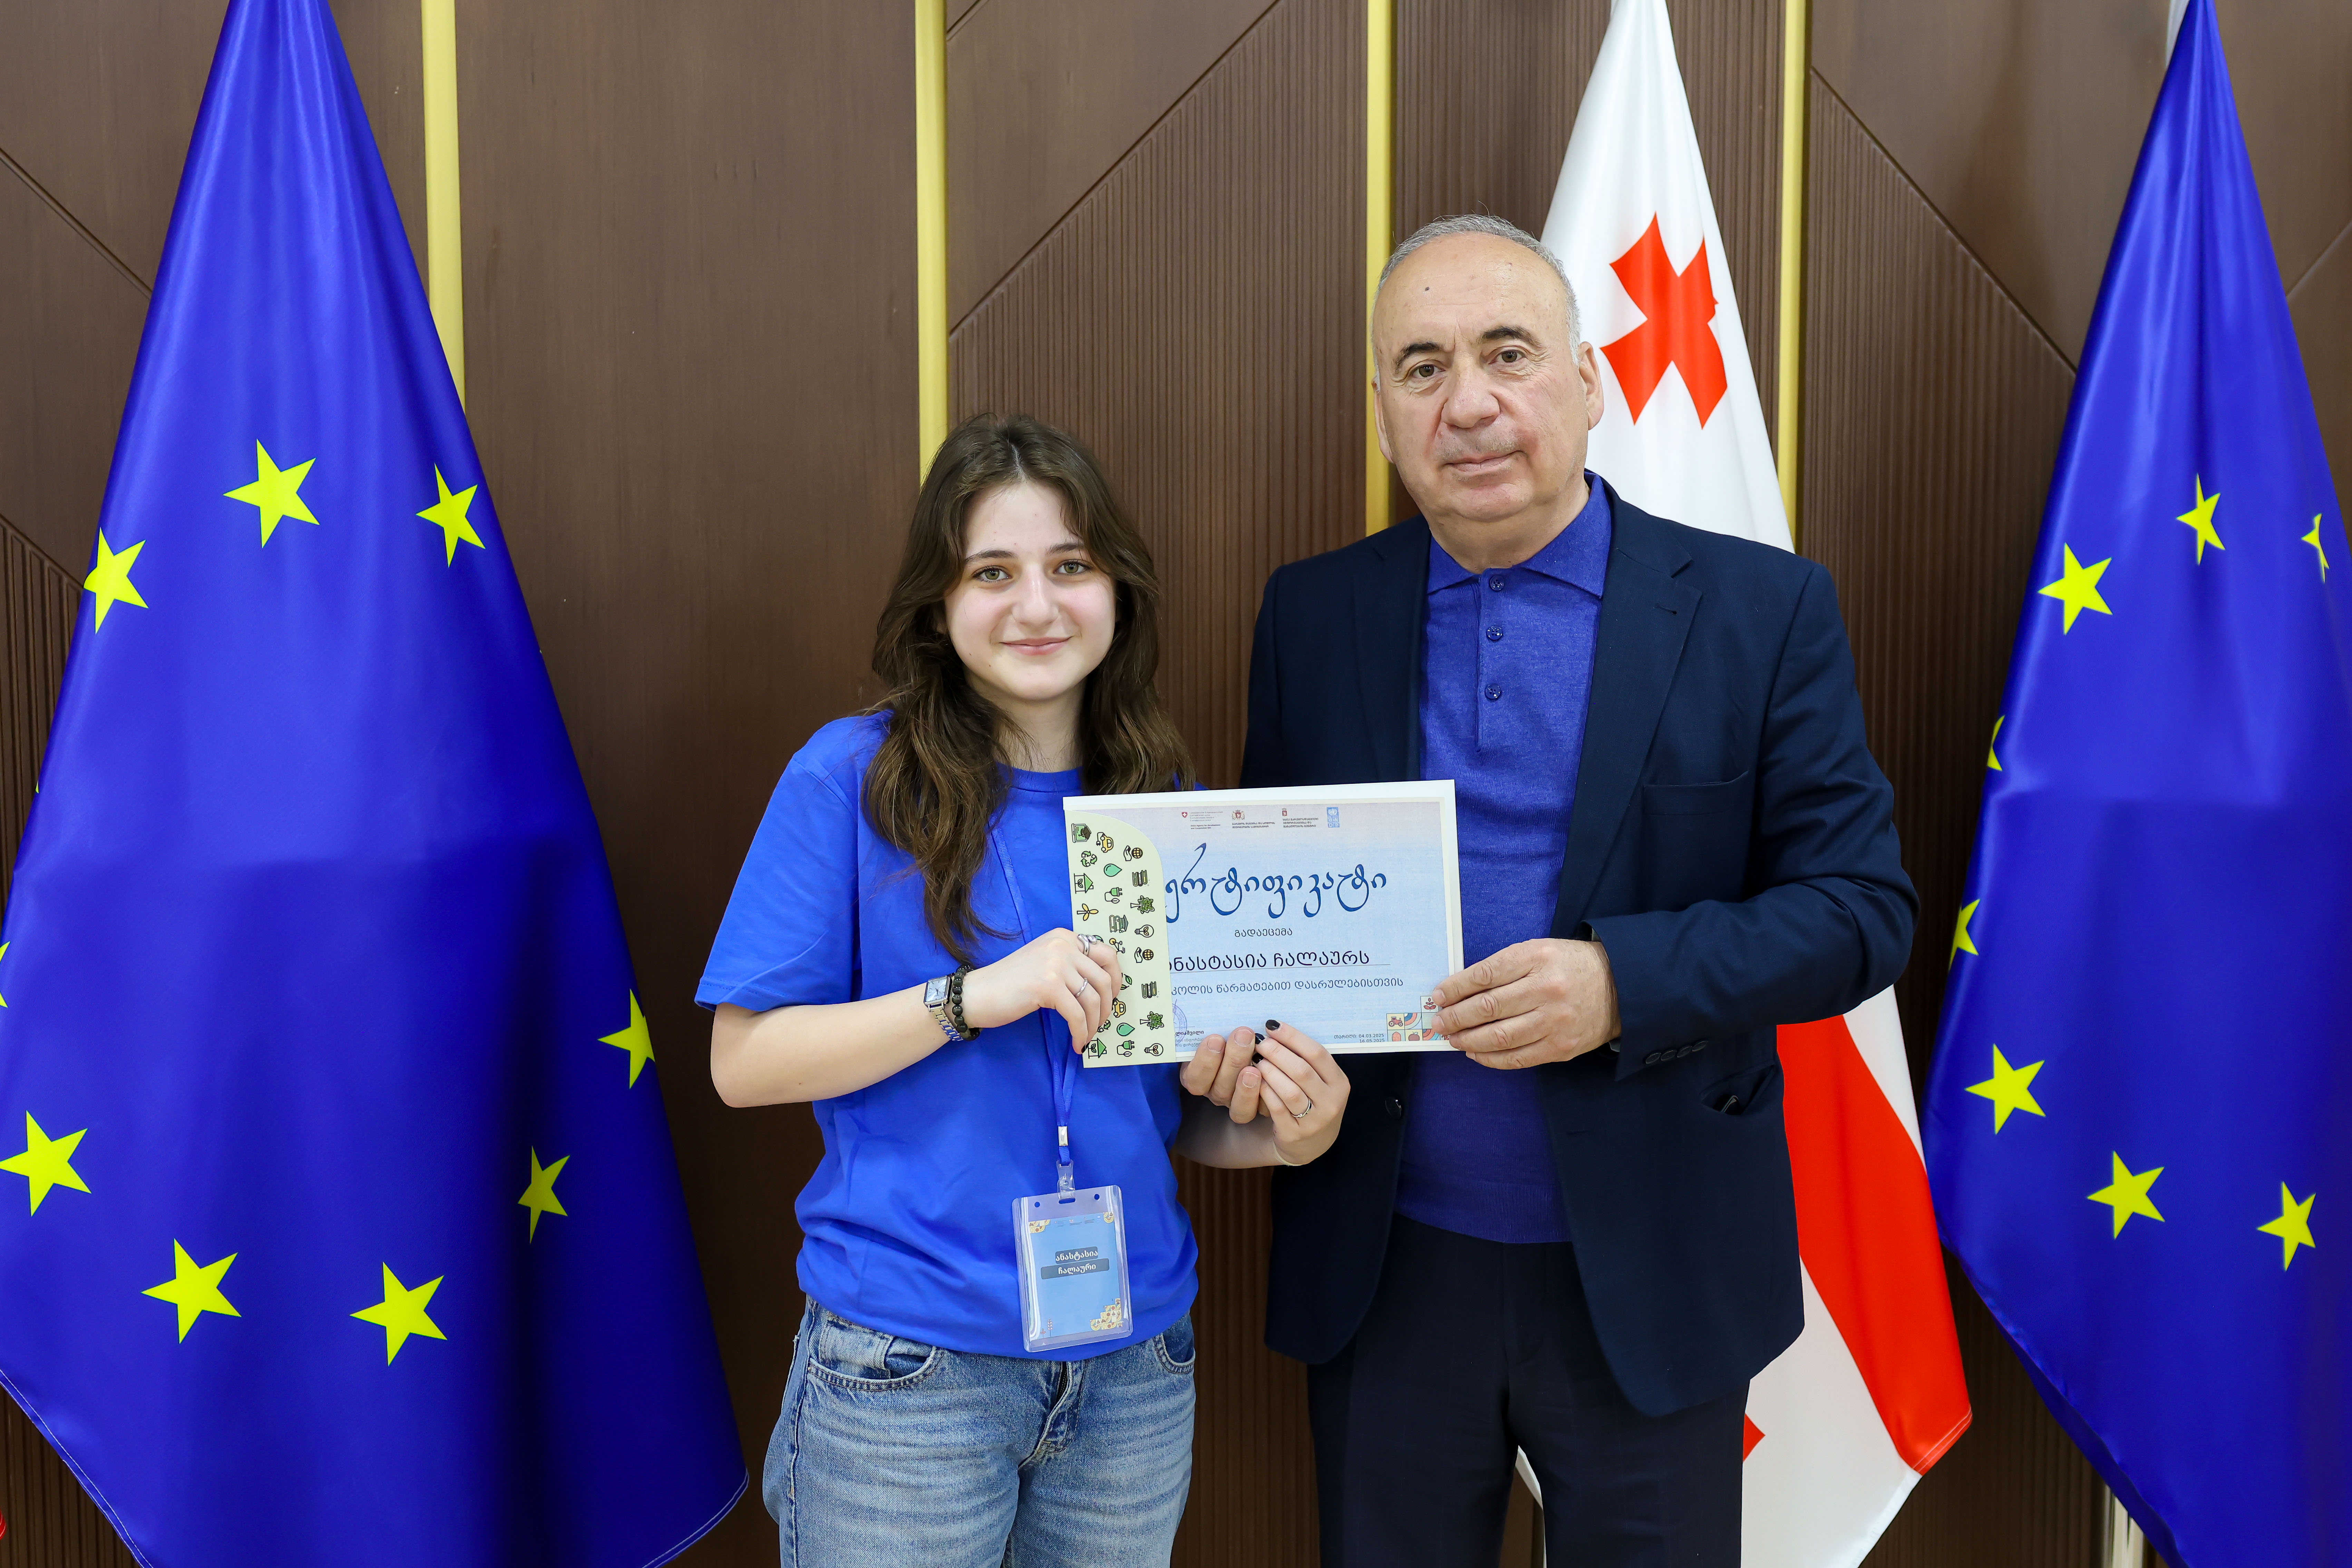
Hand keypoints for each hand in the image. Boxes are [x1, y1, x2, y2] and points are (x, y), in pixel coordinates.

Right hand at [961, 929, 1121, 1043]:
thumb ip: (1071, 965)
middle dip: (1107, 1007)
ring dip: (1093, 1024)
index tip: (1113, 998)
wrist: (977, 993)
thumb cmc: (1010, 984)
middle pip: (1104, 979)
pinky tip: (1077, 1044)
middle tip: (1100, 1023)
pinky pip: (1076, 1015)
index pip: (1107, 954)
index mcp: (1064, 937)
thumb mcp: (1045, 962)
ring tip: (1087, 1036)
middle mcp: (1063, 945)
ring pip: (1092, 999)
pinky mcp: (1048, 986)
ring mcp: (1055, 964)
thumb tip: (1104, 987)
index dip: (1116, 979)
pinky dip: (1081, 1033)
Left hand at [1181, 1021, 1349, 1162]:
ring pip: (1289, 1090)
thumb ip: (1307, 1060)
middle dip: (1277, 1053)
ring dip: (1269, 1071)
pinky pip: (1277, 1108)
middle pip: (1302, 1070)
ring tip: (1256, 1060)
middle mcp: (1331, 1102)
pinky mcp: (1295, 1134)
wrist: (1310, 1144)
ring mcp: (1314, 1121)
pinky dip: (1264, 1091)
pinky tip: (1256, 1081)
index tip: (1272, 1026)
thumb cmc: (1311, 1102)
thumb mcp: (1320, 1082)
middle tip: (1259, 1043)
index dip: (1292, 1037)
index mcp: (1339, 1083)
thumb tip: (1276, 1029)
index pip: (1317, 1053)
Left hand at [1430, 938, 1619, 1068]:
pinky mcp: (1561, 1047)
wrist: (1620, 987)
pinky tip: (1475, 1052)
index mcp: (1537, 958)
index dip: (1455, 988)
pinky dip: (1491, 1058)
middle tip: (1437, 1022)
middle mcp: (1546, 989)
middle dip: (1455, 1017)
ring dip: (1468, 1040)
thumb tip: (1460, 989)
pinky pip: (1518, 1058)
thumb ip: (1503, 967)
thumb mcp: (1538, 951)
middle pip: (1488, 1007)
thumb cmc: (1570, 966)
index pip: (1484, 975)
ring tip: (1451, 1039)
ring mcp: (1555, 1021)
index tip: (1437, 996)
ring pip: (1499, 1037)